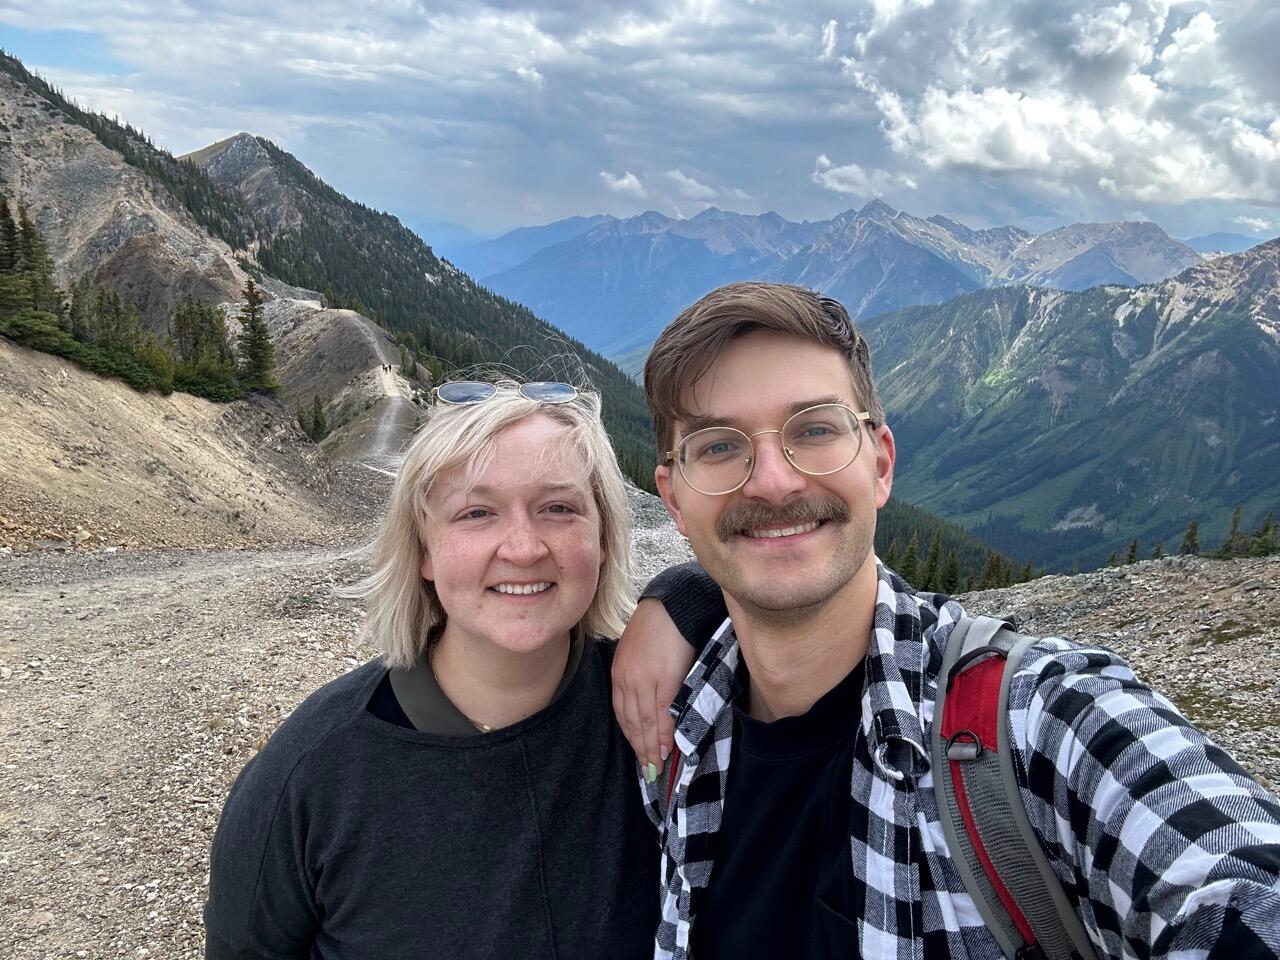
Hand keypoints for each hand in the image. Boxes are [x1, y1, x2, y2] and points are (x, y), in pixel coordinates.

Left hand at [612, 598, 695, 772]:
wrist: (674, 607)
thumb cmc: (659, 627)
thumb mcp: (638, 651)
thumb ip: (638, 675)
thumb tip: (647, 697)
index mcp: (619, 673)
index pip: (621, 713)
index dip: (630, 737)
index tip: (639, 755)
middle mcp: (627, 681)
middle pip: (631, 723)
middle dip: (639, 749)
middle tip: (649, 770)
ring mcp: (644, 682)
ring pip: (644, 723)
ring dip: (650, 747)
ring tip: (658, 765)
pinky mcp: (663, 681)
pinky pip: (660, 715)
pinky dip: (663, 734)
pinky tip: (666, 747)